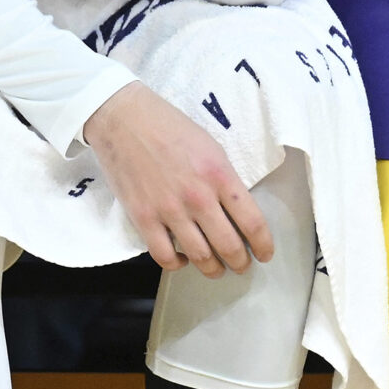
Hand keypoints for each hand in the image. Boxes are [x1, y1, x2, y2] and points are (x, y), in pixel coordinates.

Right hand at [82, 80, 270, 276]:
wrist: (124, 118)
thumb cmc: (169, 127)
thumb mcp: (211, 147)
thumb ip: (224, 180)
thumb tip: (235, 210)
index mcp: (219, 175)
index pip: (252, 222)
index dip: (263, 245)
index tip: (265, 253)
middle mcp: (198, 196)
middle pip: (229, 246)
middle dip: (241, 263)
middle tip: (243, 265)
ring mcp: (169, 210)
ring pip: (201, 257)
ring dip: (213, 270)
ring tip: (217, 269)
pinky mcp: (143, 218)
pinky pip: (165, 256)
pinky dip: (178, 265)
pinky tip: (183, 259)